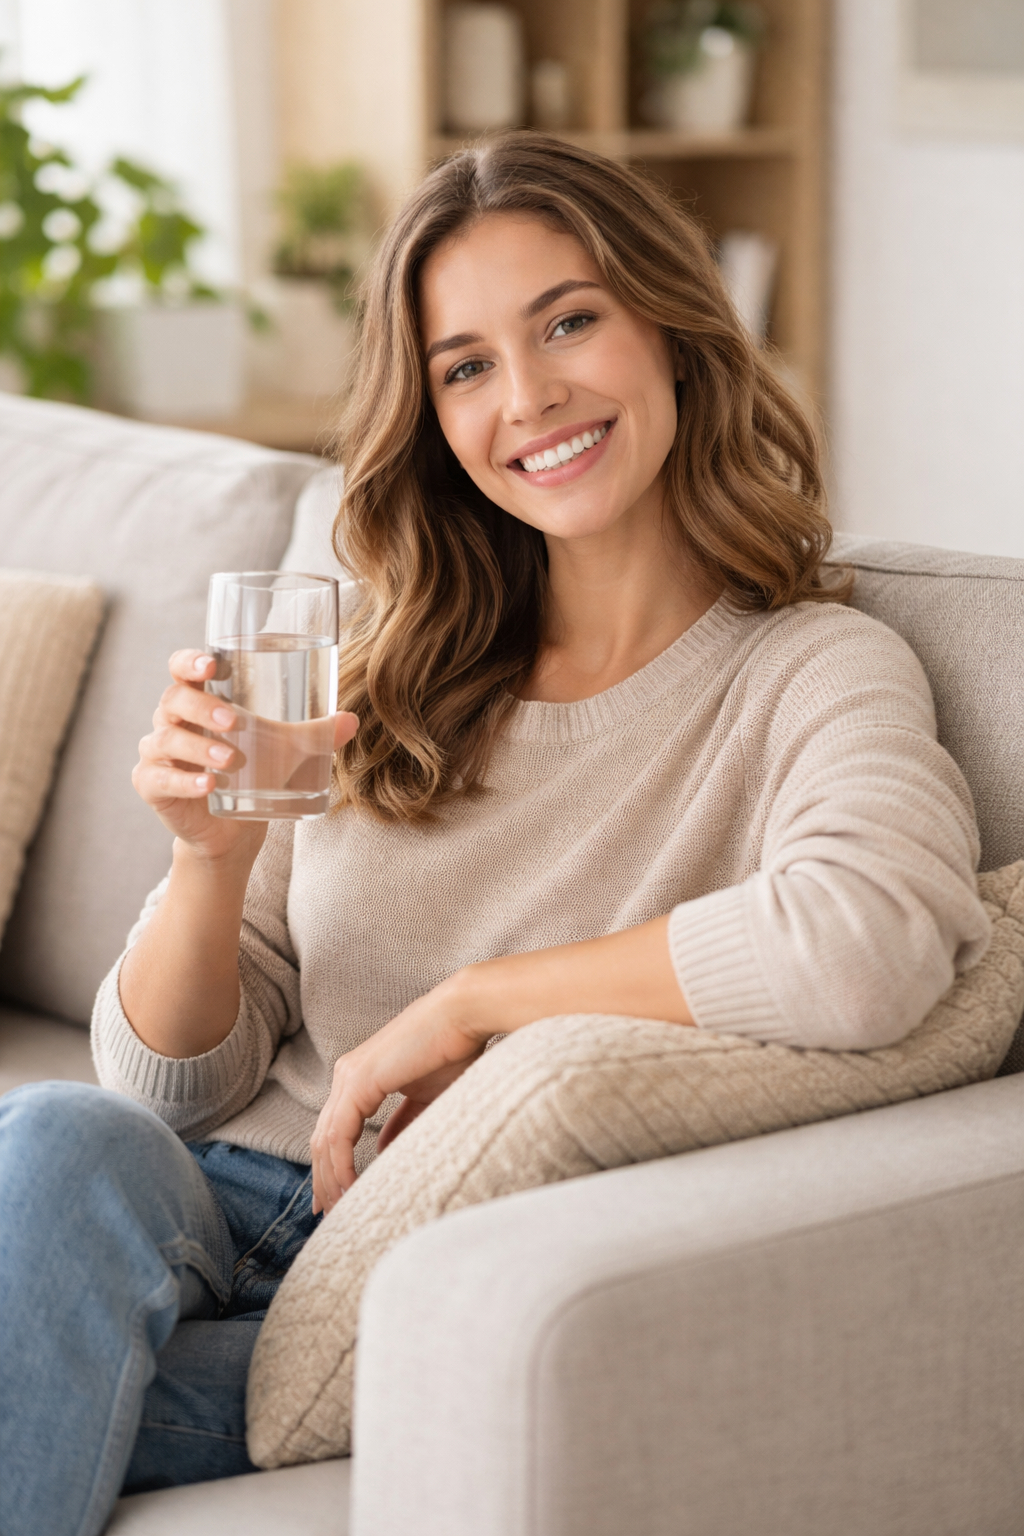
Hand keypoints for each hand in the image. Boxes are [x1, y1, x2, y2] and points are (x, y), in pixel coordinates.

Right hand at [132, 649, 357, 862]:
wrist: (234, 830)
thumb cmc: (254, 772)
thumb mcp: (287, 750)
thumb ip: (316, 734)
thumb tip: (350, 720)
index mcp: (198, 700)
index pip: (181, 668)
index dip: (190, 661)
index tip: (212, 665)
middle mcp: (171, 721)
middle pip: (173, 700)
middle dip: (202, 707)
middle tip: (234, 721)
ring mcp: (158, 754)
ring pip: (166, 739)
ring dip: (198, 747)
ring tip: (229, 760)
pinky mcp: (152, 786)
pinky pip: (158, 779)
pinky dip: (184, 782)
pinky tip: (208, 785)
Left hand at [310, 978, 486, 1214]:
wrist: (463, 1014)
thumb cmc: (453, 1049)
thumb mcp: (425, 1095)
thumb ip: (402, 1121)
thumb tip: (385, 1149)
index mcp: (359, 1074)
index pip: (334, 1127)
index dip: (331, 1164)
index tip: (336, 1195)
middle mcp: (346, 1074)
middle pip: (322, 1137)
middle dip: (323, 1178)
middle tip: (327, 1213)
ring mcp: (349, 1076)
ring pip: (325, 1139)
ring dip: (330, 1178)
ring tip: (340, 1208)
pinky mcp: (359, 1081)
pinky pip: (339, 1134)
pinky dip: (341, 1165)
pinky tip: (349, 1187)